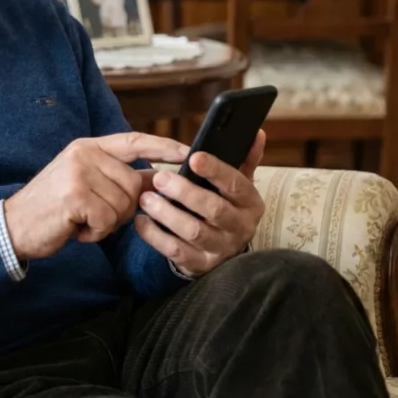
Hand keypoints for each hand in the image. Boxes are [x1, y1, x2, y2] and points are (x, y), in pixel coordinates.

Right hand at [4, 133, 188, 260]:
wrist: (14, 226)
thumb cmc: (54, 208)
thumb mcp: (86, 183)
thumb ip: (119, 177)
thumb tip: (158, 177)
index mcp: (88, 147)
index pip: (134, 140)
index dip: (163, 146)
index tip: (188, 152)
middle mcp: (84, 154)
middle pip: (133, 182)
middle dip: (123, 208)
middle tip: (96, 216)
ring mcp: (78, 173)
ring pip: (123, 204)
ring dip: (108, 223)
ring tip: (83, 221)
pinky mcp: (74, 195)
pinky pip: (107, 219)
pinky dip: (96, 232)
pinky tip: (77, 229)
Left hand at [134, 130, 265, 277]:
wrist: (223, 250)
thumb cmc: (226, 206)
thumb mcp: (239, 183)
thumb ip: (245, 159)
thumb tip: (257, 132)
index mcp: (250, 203)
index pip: (236, 184)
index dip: (215, 170)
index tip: (194, 157)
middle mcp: (239, 227)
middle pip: (214, 209)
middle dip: (185, 192)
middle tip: (159, 178)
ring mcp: (220, 248)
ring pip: (193, 231)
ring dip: (167, 214)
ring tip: (146, 198)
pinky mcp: (199, 264)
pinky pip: (175, 251)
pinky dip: (155, 236)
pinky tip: (140, 220)